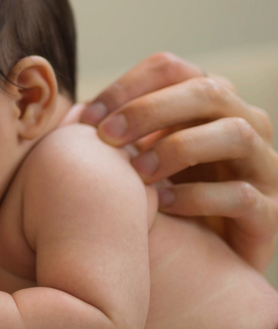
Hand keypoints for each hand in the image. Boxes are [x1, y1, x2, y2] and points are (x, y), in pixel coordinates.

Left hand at [79, 52, 277, 270]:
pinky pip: (242, 194)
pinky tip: (164, 206)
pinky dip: (199, 197)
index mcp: (206, 102)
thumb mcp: (133, 156)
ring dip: (178, 148)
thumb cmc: (155, 196)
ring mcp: (262, 165)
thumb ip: (111, 133)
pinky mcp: (270, 211)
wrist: (199, 260)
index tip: (87, 118)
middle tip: (106, 138)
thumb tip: (70, 114)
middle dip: (149, 110)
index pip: (172, 68)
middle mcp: (243, 123)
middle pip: (207, 91)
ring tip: (138, 174)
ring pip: (235, 134)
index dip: (127, 86)